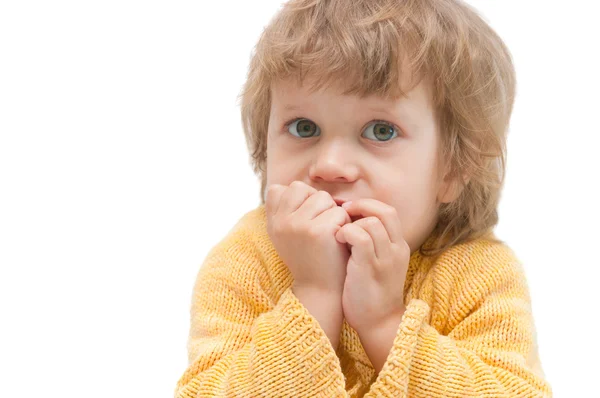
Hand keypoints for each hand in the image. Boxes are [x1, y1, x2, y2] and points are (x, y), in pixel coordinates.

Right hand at [265, 181, 351, 294]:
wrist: (320, 289)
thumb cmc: (310, 257)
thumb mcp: (287, 234)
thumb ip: (286, 210)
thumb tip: (299, 187)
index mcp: (271, 222)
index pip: (279, 189)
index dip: (297, 199)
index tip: (305, 220)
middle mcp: (280, 222)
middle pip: (302, 188)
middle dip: (316, 202)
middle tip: (319, 226)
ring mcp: (297, 225)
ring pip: (323, 197)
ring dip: (332, 212)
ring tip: (329, 232)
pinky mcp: (317, 231)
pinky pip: (339, 211)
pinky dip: (344, 223)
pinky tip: (338, 239)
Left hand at [335, 199, 408, 333]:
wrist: (378, 322)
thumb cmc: (370, 291)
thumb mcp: (377, 262)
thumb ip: (370, 242)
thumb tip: (348, 219)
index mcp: (399, 246)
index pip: (389, 211)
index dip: (368, 205)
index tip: (349, 211)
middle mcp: (396, 250)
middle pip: (385, 211)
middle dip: (361, 207)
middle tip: (342, 214)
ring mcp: (385, 259)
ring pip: (371, 223)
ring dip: (350, 222)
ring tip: (338, 233)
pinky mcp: (370, 268)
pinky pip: (359, 238)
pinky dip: (345, 233)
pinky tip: (337, 241)